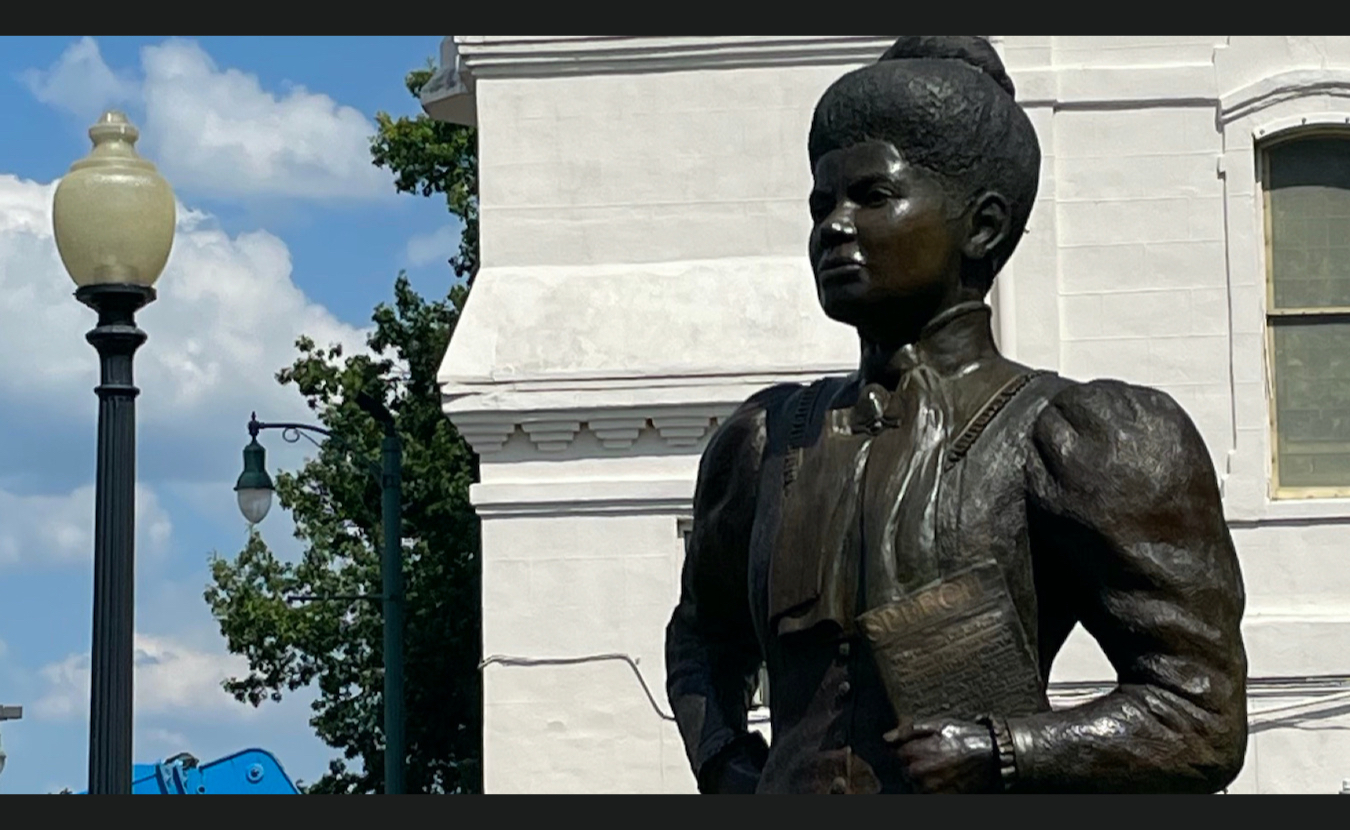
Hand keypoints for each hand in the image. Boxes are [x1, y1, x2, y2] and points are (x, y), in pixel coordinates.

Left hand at [884, 718, 999, 793]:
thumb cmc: (964, 736)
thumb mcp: (937, 724)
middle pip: (904, 770)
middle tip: (934, 756)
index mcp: (913, 752)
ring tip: (940, 766)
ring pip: (915, 784)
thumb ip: (908, 731)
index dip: (907, 749)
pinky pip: (928, 794)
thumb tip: (885, 738)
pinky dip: (932, 787)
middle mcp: (918, 772)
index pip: (895, 755)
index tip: (920, 746)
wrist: (991, 754)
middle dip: (914, 763)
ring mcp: (929, 788)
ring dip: (923, 777)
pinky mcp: (942, 797)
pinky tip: (944, 777)